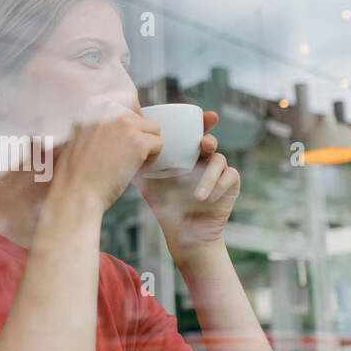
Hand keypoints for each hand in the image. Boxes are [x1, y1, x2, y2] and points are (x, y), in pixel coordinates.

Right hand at [51, 103, 162, 214]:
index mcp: (94, 105)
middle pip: (140, 118)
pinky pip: (158, 145)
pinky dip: (151, 160)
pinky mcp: (139, 142)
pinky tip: (134, 170)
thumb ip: (99, 123)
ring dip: (146, 147)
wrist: (74, 192)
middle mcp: (110, 109)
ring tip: (129, 164)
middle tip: (122, 158)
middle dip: (136, 137)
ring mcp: (126, 124)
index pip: (127, 103)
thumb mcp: (80, 135)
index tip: (120, 142)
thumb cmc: (76, 172)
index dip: (128, 126)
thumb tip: (125, 120)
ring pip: (153, 130)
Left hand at [134, 110, 239, 255]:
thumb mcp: (148, 184)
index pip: (192, 133)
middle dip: (208, 138)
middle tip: (204, 143)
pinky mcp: (231, 185)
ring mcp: (219, 171)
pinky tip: (206, 199)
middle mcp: (204, 159)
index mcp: (187, 155)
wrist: (183, 234)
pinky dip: (218, 187)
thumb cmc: (166, 207)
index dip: (197, 122)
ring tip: (197, 196)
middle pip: (209, 140)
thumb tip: (120, 147)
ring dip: (209, 176)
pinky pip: (230, 177)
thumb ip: (139, 166)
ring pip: (219, 160)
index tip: (197, 116)